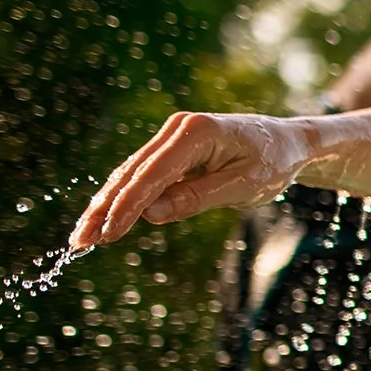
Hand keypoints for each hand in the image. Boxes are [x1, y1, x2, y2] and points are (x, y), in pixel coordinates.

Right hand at [70, 112, 314, 249]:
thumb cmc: (274, 163)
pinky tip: (104, 219)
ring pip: (131, 174)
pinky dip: (124, 198)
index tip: (106, 234)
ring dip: (106, 205)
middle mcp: (178, 128)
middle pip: (132, 173)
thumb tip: (149, 214)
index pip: (152, 174)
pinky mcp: (173, 150)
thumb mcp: (243, 186)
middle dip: (104, 208)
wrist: (291, 143)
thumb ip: (196, 198)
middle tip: (79, 242)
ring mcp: (173, 136)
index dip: (127, 206)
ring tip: (82, 237)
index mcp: (197, 132)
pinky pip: (143, 176)